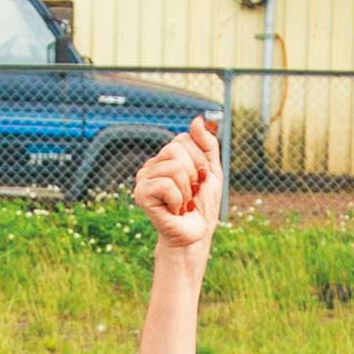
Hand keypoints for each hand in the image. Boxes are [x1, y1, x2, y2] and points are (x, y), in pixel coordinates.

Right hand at [131, 117, 226, 253]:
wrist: (195, 234)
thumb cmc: (203, 205)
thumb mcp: (212, 170)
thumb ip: (207, 144)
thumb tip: (197, 119)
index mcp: (166, 156)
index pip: (184, 139)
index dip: (200, 160)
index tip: (200, 180)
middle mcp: (152, 164)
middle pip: (177, 150)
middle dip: (194, 174)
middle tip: (191, 193)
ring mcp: (143, 178)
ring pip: (174, 168)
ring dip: (187, 190)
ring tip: (183, 203)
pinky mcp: (141, 194)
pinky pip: (167, 185)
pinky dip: (178, 200)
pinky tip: (174, 210)